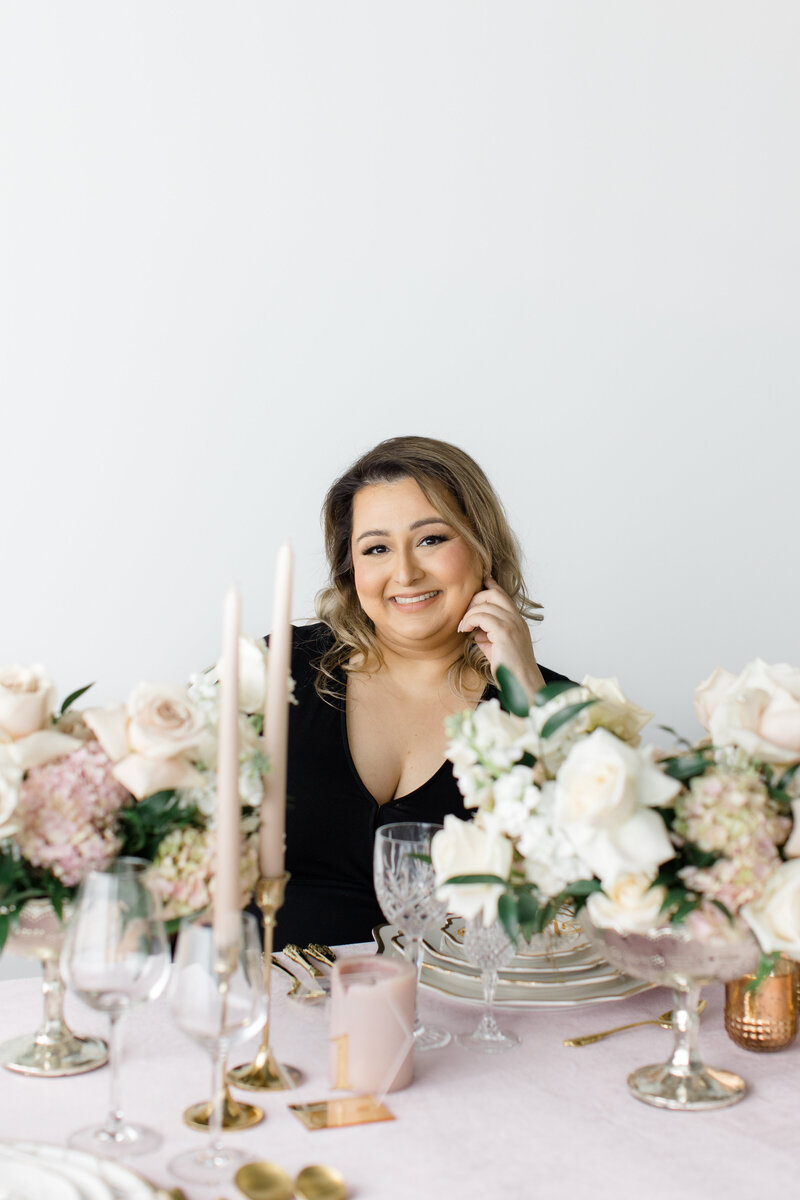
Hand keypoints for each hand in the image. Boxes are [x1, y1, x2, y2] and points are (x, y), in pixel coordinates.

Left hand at [458, 576, 544, 699]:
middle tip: (465, 616)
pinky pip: (482, 616)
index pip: (502, 594)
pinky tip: (465, 631)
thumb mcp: (495, 647)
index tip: (480, 578)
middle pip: (493, 593)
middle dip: (475, 599)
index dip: (490, 584)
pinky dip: (470, 621)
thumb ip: (486, 634)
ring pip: (486, 603)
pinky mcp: (505, 632)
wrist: (522, 684)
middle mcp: (516, 618)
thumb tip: (474, 629)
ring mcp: (512, 624)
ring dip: (469, 613)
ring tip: (463, 627)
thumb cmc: (509, 669)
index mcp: (516, 620)